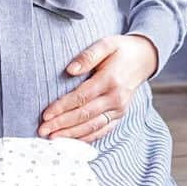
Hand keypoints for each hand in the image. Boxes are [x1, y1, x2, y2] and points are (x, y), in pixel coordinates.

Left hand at [38, 33, 157, 142]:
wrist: (144, 59)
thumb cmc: (120, 50)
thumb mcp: (106, 44)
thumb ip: (88, 56)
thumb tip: (70, 69)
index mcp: (110, 80)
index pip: (81, 97)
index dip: (62, 107)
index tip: (45, 114)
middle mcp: (116, 98)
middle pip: (84, 115)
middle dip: (61, 124)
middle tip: (42, 130)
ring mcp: (119, 109)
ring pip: (92, 127)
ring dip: (71, 135)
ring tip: (52, 138)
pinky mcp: (120, 115)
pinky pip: (102, 130)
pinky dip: (86, 138)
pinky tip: (72, 141)